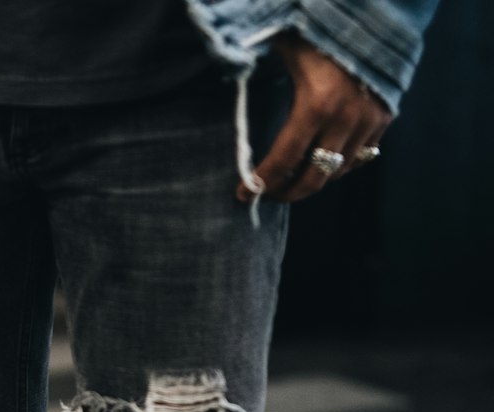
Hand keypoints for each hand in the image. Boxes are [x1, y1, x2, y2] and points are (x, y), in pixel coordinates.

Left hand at [237, 32, 391, 203]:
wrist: (375, 14)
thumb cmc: (322, 30)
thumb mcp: (287, 46)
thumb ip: (257, 61)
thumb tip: (228, 66)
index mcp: (316, 104)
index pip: (284, 160)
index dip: (263, 182)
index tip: (245, 193)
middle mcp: (345, 120)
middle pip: (313, 178)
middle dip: (288, 192)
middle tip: (270, 193)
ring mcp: (368, 122)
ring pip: (338, 172)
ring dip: (314, 180)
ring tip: (294, 179)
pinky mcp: (383, 119)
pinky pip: (360, 158)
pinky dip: (339, 166)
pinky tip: (322, 163)